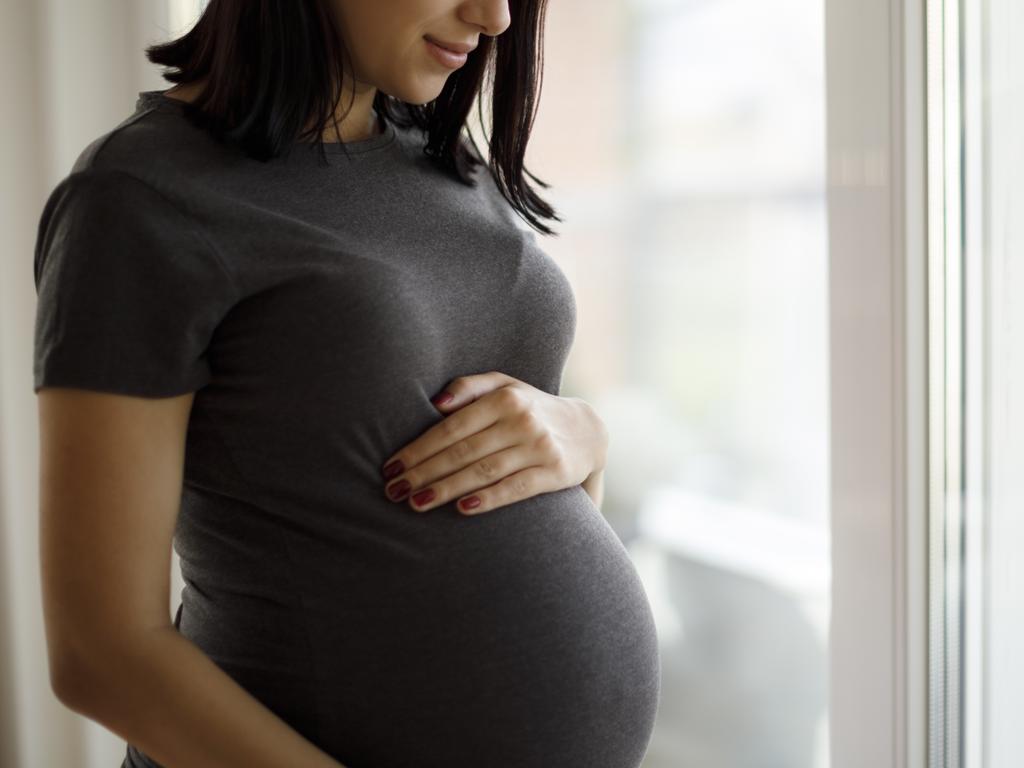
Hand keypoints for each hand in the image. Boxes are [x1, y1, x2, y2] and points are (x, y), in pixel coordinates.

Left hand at [380, 371, 608, 515]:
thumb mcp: (505, 386)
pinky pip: (515, 488)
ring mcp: (539, 446)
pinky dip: (488, 499)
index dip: (418, 448)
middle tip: (393, 491)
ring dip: (446, 489)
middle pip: (462, 451)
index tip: (390, 468)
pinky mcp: (555, 472)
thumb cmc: (531, 409)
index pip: (451, 427)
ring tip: (415, 504)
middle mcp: (522, 419)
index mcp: (504, 397)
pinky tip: (462, 509)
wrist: (588, 431)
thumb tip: (435, 404)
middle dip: (423, 473)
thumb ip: (469, 387)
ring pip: (483, 471)